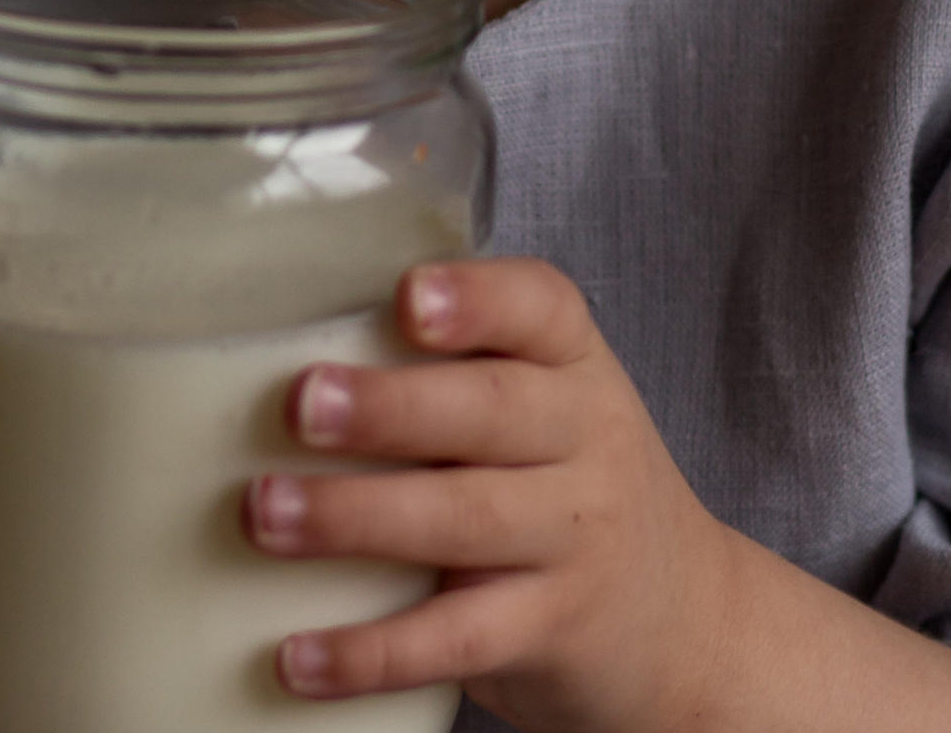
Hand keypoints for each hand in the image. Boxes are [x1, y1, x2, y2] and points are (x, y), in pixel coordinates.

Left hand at [241, 257, 735, 732]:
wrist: (685, 621)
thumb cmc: (573, 485)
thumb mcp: (550, 405)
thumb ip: (457, 370)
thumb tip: (274, 345)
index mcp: (574, 365)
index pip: (542, 308)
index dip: (476, 299)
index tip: (407, 296)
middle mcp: (585, 440)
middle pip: (492, 412)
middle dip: (391, 407)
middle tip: (300, 402)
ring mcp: (573, 541)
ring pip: (466, 520)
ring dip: (356, 516)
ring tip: (265, 512)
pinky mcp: (549, 632)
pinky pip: (456, 641)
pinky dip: (372, 650)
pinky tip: (296, 654)